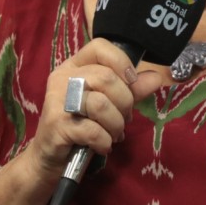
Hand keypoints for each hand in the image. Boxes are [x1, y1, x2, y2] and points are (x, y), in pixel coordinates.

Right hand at [24, 39, 162, 182]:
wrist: (49, 158)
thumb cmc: (80, 126)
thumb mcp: (108, 104)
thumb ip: (130, 90)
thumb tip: (156, 78)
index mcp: (73, 66)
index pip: (100, 47)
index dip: (122, 62)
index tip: (131, 82)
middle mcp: (62, 78)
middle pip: (106, 78)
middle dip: (125, 103)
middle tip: (124, 119)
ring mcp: (57, 101)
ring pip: (101, 104)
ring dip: (116, 124)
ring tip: (114, 134)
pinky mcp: (56, 125)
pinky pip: (93, 130)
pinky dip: (105, 141)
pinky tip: (103, 146)